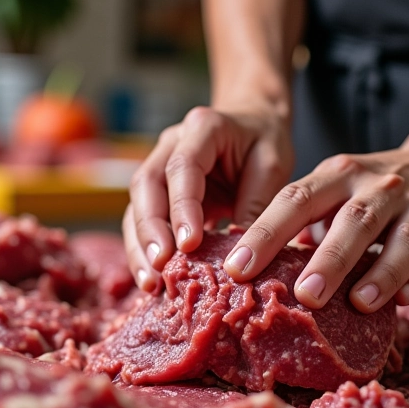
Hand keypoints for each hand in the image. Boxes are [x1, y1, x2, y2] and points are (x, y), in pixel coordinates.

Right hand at [123, 105, 293, 290]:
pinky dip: (144, 249)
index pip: (183, 167)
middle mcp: (171, 143)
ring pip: (136, 204)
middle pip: (146, 184)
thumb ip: (255, 207)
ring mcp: (158, 164)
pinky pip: (141, 219)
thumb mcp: (272, 168)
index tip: (189, 244)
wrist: (254, 124)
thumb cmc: (264, 143)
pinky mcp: (156, 190)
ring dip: (140, 245)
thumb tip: (239, 259)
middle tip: (161, 267)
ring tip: (152, 283)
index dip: (182, 207)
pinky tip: (152, 279)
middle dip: (151, 230)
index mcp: (204, 127)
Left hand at [222, 140, 408, 312]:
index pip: (294, 199)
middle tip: (304, 296)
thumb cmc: (378, 193)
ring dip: (380, 272)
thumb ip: (306, 227)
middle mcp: (374, 184)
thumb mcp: (339, 194)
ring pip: (399, 236)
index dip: (265, 234)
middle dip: (327, 259)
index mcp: (336, 176)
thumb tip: (256, 274)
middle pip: (351, 219)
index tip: (236, 269)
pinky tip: (404, 301)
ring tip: (359, 304)